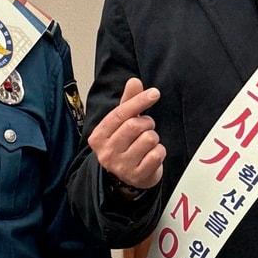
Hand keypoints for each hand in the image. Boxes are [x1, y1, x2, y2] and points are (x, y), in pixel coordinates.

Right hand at [88, 76, 165, 190]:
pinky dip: (159, 151)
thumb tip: (134, 81)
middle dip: (147, 122)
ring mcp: (121, 166)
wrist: (129, 177)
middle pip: (135, 125)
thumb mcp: (123, 123)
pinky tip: (152, 155)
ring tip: (147, 142)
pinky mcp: (137, 176)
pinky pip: (157, 154)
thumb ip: (128, 102)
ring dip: (153, 137)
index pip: (119, 114)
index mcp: (98, 136)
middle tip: (146, 127)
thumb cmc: (126, 144)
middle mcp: (106, 152)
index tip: (154, 93)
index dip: (139, 101)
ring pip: (149, 139)